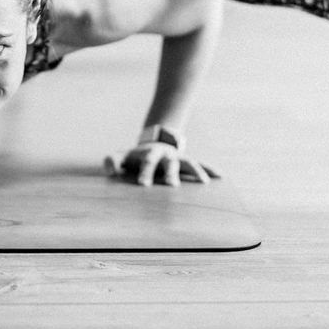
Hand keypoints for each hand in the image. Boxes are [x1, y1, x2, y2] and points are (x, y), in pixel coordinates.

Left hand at [103, 142, 219, 186]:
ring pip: (189, 163)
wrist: (154, 142)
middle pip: (169, 163)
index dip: (145, 172)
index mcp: (150, 154)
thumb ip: (112, 160)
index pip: (147, 163)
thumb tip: (108, 167)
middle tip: (171, 186)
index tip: (143, 185)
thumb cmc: (135, 156)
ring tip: (203, 183)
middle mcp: (167, 155)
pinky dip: (210, 169)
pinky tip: (220, 177)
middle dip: (171, 174)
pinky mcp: (188, 161)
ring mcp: (179, 157)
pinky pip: (201, 165)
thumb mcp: (122, 155)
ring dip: (196, 171)